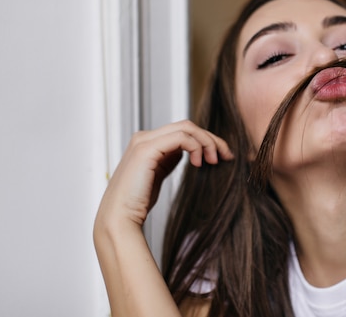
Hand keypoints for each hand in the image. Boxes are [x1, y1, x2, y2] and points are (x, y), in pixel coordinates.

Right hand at [96, 120, 233, 227]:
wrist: (119, 218)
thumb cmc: (137, 203)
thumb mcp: (157, 176)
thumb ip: (168, 160)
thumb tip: (187, 152)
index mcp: (146, 142)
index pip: (182, 131)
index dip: (205, 140)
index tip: (222, 156)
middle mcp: (143, 137)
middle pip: (187, 126)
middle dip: (211, 138)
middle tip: (226, 155)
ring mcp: (144, 141)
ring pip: (186, 128)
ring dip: (207, 141)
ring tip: (215, 160)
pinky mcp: (147, 149)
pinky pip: (181, 137)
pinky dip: (196, 146)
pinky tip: (200, 163)